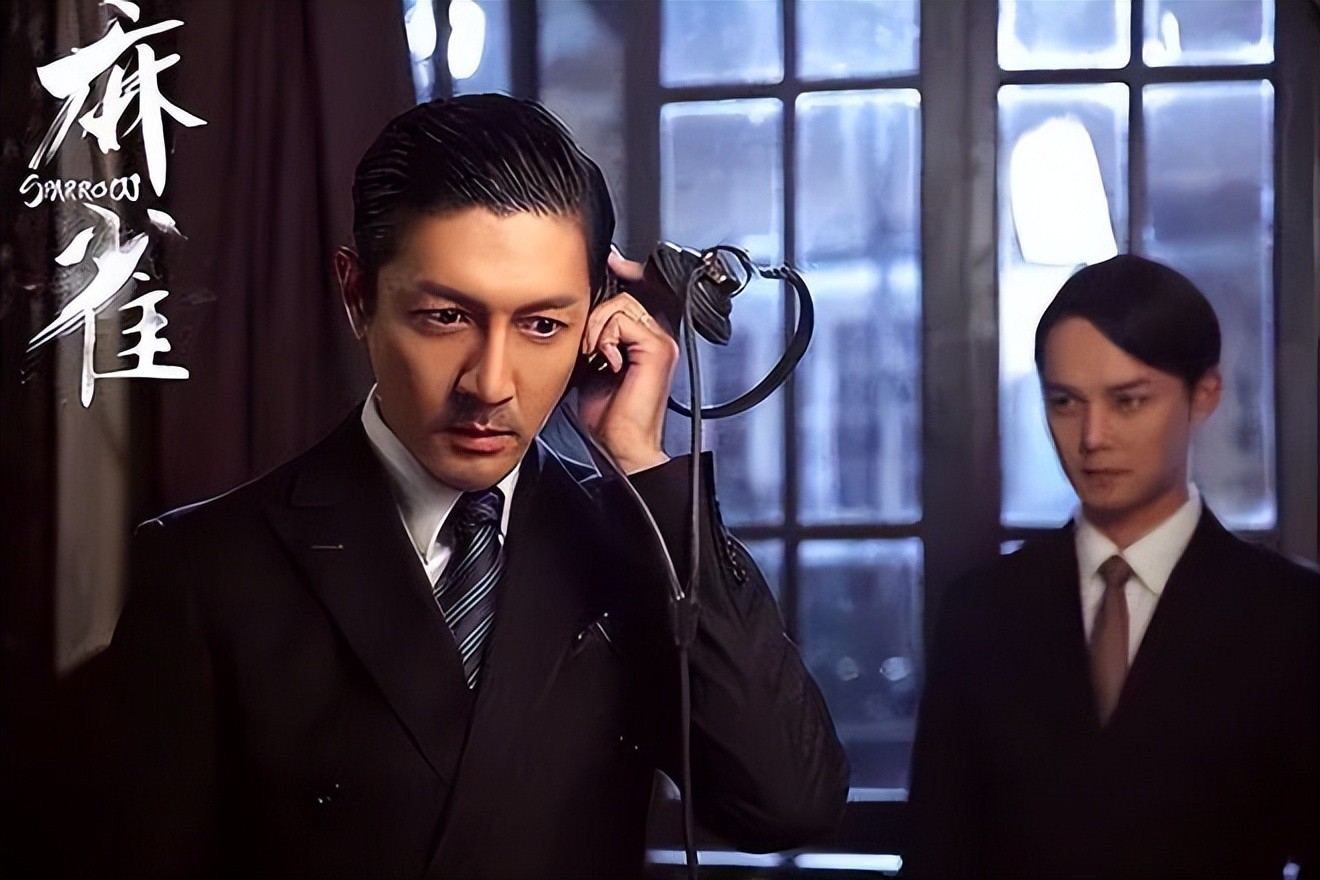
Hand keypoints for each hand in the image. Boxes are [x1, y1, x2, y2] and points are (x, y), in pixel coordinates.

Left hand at [577, 250, 677, 473]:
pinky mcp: (657, 348)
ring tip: (595, 356)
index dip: (624, 274)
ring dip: (596, 328)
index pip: (640, 292)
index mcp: (647, 339)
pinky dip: (604, 338)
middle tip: (588, 346)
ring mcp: (662, 341)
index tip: (608, 264)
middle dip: (595, 315)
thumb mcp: (593, 364)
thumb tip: (579, 309)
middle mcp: (659, 336)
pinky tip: (605, 361)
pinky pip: (622, 320)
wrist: (622, 445)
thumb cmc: (608, 415)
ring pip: (620, 304)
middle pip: (623, 295)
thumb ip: (595, 335)